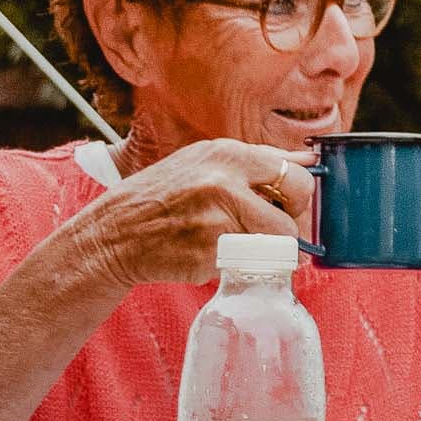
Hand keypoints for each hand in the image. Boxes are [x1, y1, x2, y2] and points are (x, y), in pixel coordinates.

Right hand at [71, 139, 313, 288]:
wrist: (114, 235)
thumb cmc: (161, 201)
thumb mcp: (202, 164)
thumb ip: (252, 165)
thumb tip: (305, 160)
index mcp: (226, 153)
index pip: (294, 172)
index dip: (298, 196)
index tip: (288, 208)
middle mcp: (226, 180)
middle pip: (296, 204)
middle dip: (292, 223)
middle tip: (276, 234)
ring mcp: (220, 217)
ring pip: (278, 241)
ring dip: (268, 251)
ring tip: (238, 249)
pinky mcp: (213, 252)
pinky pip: (250, 264)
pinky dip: (240, 267)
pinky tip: (215, 258)